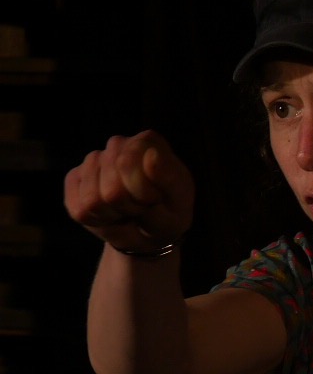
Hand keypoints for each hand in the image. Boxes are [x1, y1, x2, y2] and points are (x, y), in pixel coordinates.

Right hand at [65, 130, 194, 251]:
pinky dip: (97, 220)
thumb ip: (167, 178)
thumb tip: (152, 155)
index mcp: (147, 142)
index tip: (157, 199)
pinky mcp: (74, 179)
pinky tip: (111, 213)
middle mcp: (117, 145)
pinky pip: (80, 209)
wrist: (151, 231)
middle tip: (143, 207)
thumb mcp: (179, 200)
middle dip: (131, 207)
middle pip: (112, 188)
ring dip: (115, 214)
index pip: (130, 164)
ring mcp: (92, 160)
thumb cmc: (169, 212)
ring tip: (129, 209)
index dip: (145, 194)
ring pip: (94, 200)